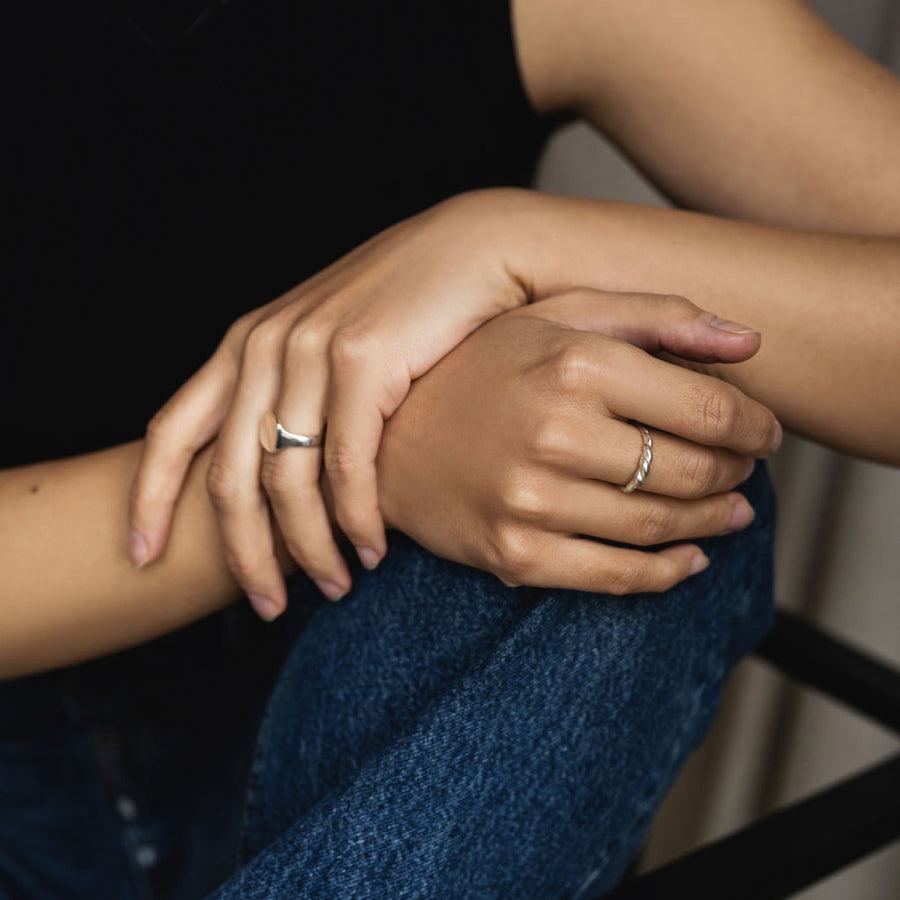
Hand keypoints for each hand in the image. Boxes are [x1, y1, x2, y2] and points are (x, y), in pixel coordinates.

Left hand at [127, 192, 528, 617]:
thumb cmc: (407, 308)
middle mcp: (265, 344)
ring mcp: (311, 350)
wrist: (477, 249)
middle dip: (243, 555)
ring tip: (334, 588)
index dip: (148, 500)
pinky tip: (372, 550)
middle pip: (228, 476)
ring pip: (287, 482)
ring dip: (309, 550)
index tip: (139, 558)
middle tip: (266, 607)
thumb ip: (293, 393)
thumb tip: (279, 475)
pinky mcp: (365, 360)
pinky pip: (348, 466)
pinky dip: (357, 520)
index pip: (170, 431)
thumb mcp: (330, 343)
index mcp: (244, 342)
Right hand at [376, 290, 780, 593]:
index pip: (706, 406)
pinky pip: (617, 577)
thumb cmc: (478, 371)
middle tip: (745, 471)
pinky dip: (668, 573)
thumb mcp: (555, 316)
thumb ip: (654, 317)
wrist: (389, 441)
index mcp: (574, 362)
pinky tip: (689, 558)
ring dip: (711, 522)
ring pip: (660, 526)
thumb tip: (749, 342)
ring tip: (727, 511)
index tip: (766, 433)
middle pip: (692, 470)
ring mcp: (530, 499)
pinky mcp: (515, 553)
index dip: (754, 426)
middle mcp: (554, 430)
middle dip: (736, 474)